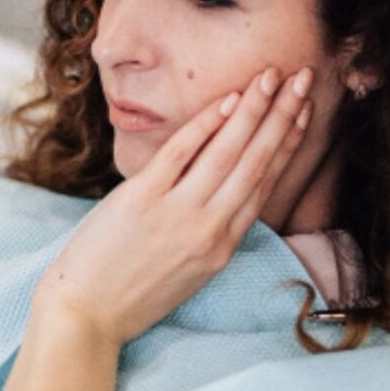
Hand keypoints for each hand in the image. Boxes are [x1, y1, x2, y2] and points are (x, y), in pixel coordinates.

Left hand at [33, 67, 312, 349]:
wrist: (84, 315)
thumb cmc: (129, 293)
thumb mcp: (185, 270)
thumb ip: (205, 231)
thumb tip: (215, 191)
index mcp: (222, 246)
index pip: (265, 184)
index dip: (287, 144)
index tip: (304, 112)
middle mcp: (210, 228)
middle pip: (257, 162)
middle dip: (283, 116)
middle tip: (305, 78)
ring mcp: (178, 213)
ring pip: (228, 153)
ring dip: (254, 110)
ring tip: (273, 76)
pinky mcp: (142, 200)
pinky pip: (181, 153)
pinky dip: (206, 125)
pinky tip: (227, 100)